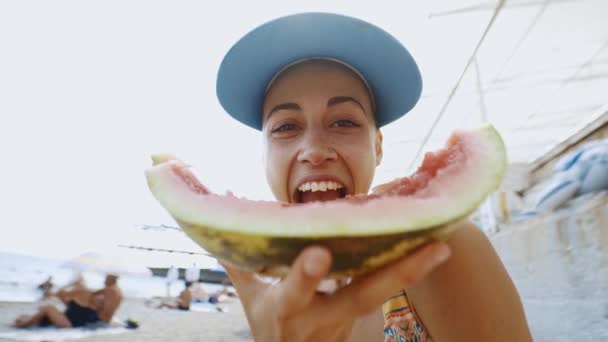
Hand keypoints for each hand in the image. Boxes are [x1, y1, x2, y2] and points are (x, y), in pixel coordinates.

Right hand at [224, 241, 450, 341]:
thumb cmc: (270, 325)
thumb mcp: (250, 299)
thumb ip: (238, 261)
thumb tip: (222, 217)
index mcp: (286, 311)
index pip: (293, 294)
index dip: (305, 277)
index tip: (319, 253)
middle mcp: (320, 319)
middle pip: (357, 298)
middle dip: (390, 277)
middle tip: (430, 249)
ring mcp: (345, 322)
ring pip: (379, 297)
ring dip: (410, 272)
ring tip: (440, 246)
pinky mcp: (361, 320)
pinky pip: (384, 293)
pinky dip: (406, 272)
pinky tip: (431, 248)